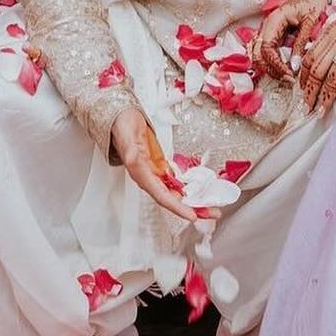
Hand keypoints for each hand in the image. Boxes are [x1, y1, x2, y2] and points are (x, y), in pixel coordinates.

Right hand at [110, 106, 201, 223]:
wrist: (122, 120)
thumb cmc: (123, 126)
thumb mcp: (127, 135)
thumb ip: (131, 149)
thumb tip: (134, 159)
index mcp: (140, 173)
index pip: (161, 196)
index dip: (177, 207)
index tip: (192, 215)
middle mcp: (149, 178)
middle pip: (172, 199)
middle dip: (192, 208)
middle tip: (213, 213)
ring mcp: (156, 174)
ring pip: (177, 194)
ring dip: (194, 201)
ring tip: (212, 207)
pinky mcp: (161, 168)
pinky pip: (177, 183)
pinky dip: (190, 189)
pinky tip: (201, 193)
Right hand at [252, 0, 333, 79]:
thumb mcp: (309, 22)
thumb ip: (300, 44)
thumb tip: (294, 66)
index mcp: (274, 21)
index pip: (266, 49)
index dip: (276, 65)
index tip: (289, 74)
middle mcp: (267, 26)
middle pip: (258, 54)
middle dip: (271, 69)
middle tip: (289, 78)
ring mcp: (269, 30)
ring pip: (260, 55)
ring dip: (271, 67)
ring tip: (289, 75)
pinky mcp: (274, 33)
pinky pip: (268, 51)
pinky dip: (274, 62)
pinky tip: (287, 67)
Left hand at [299, 0, 335, 113]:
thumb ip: (331, 39)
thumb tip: (321, 59)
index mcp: (329, 33)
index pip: (310, 59)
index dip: (304, 78)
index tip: (303, 91)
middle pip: (317, 71)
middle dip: (311, 92)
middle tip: (308, 107)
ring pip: (333, 77)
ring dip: (325, 96)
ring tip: (322, 109)